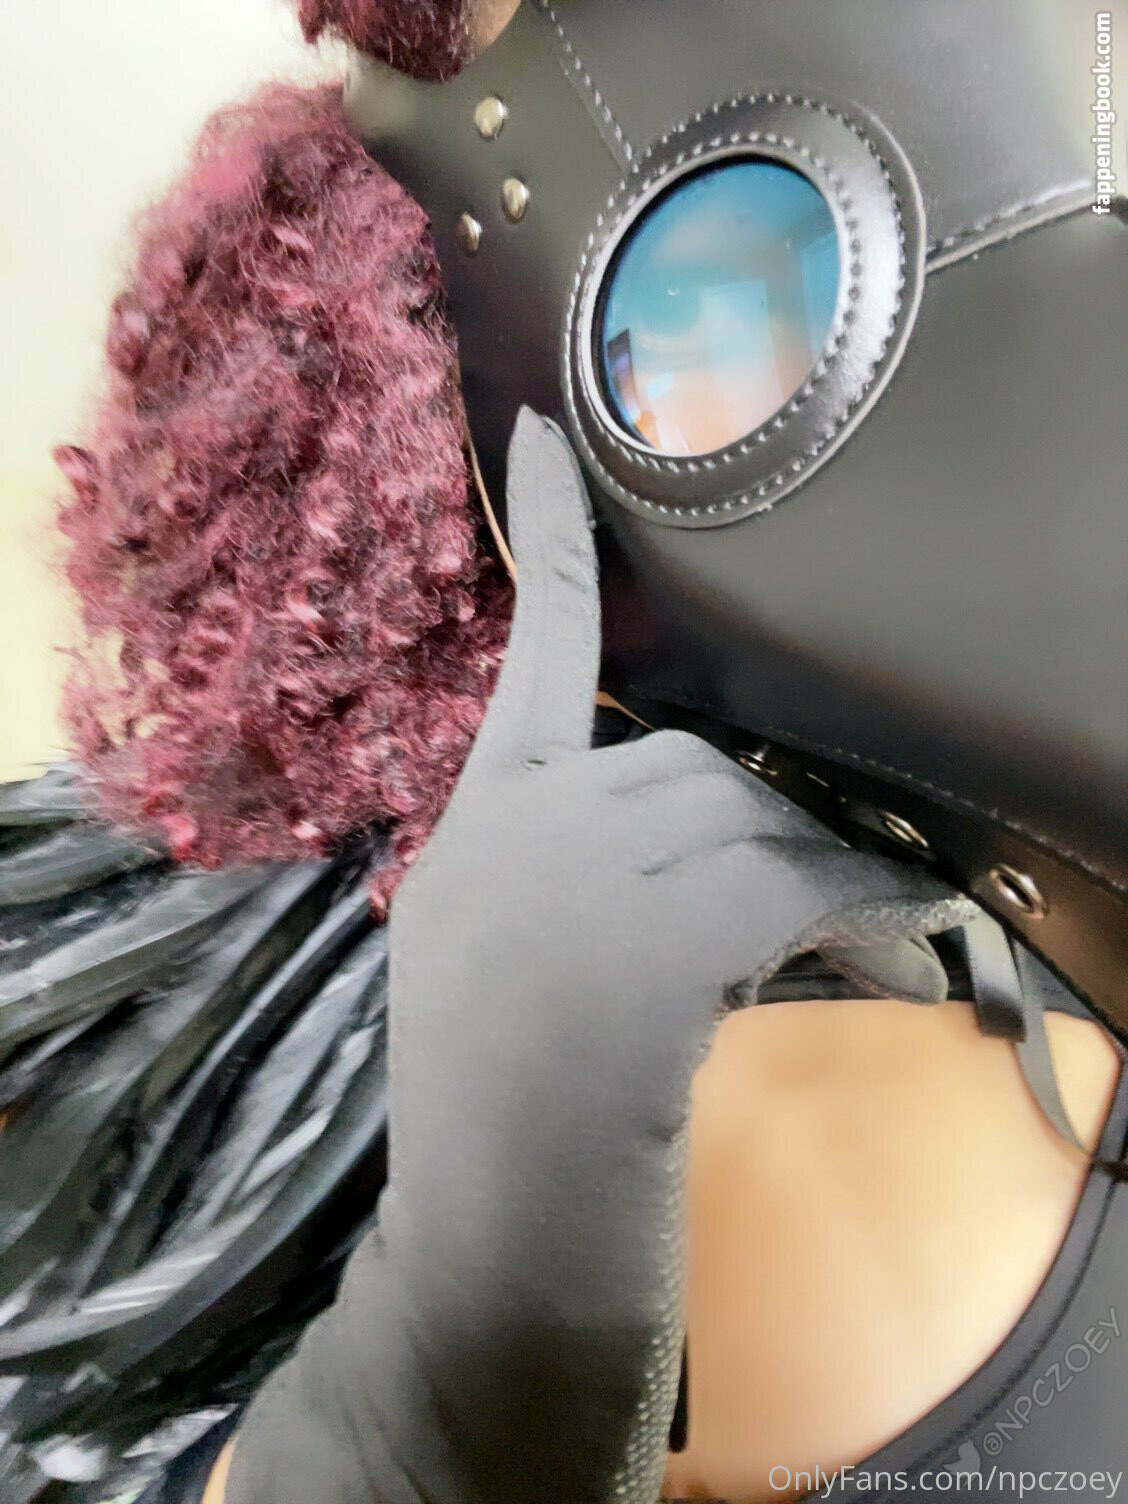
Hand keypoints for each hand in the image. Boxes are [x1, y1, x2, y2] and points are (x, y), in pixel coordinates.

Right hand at [227, 410, 972, 1503]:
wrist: (480, 1271)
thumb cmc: (498, 1127)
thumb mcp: (511, 962)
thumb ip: (576, 869)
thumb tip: (713, 821)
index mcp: (474, 832)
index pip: (524, 653)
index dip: (544, 536)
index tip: (543, 430)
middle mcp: (512, 838)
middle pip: (688, 759)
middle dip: (766, 816)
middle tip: (831, 876)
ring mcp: (568, 892)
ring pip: (744, 814)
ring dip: (819, 862)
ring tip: (862, 917)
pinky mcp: (641, 958)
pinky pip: (786, 883)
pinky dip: (856, 905)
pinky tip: (897, 934)